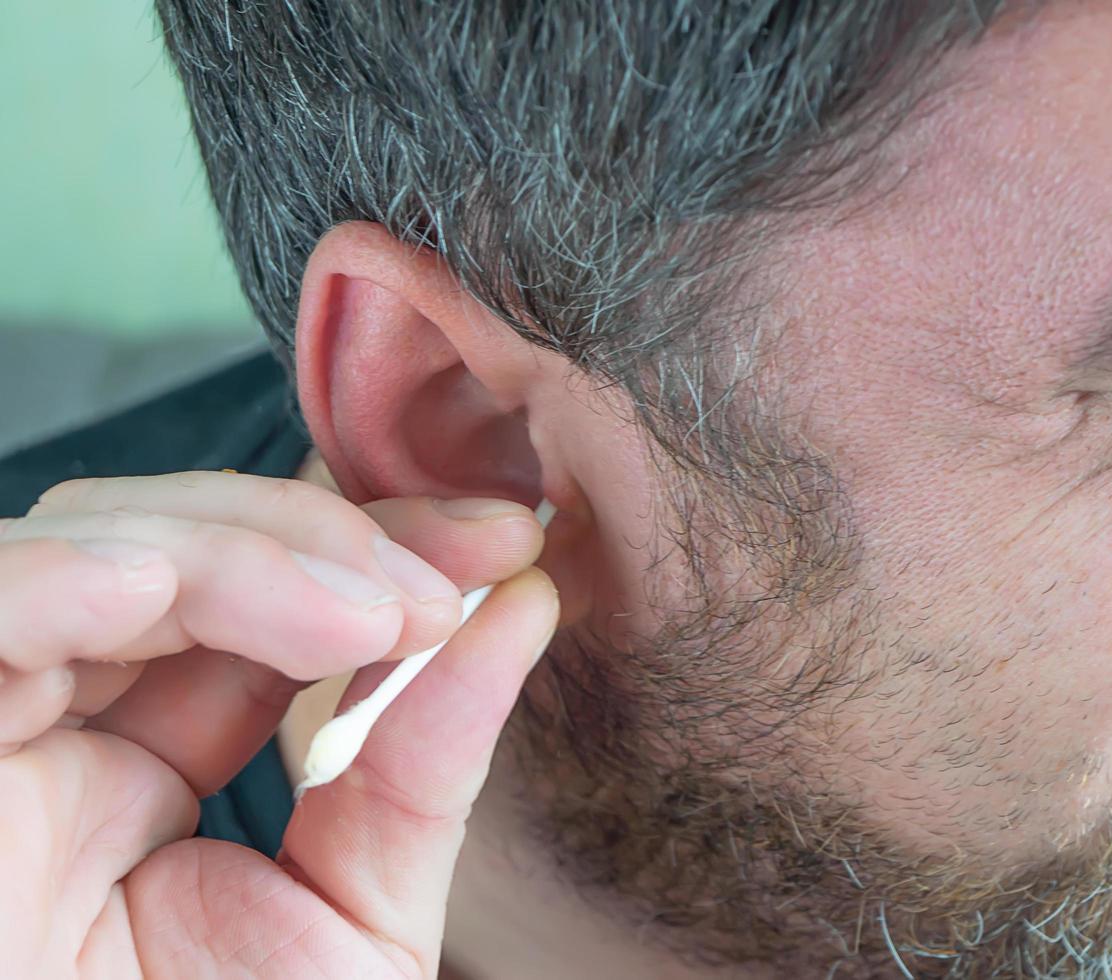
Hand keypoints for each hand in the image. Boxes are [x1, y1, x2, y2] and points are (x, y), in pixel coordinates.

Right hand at [0, 472, 558, 977]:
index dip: (374, 549)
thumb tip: (520, 608)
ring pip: (83, 552)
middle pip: (172, 549)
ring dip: (237, 552)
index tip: (503, 537)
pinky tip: (157, 591)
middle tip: (448, 575)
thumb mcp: (353, 920)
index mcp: (141, 770)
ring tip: (372, 614)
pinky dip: (54, 582)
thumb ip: (422, 767)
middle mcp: (51, 741)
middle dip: (324, 537)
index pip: (256, 604)